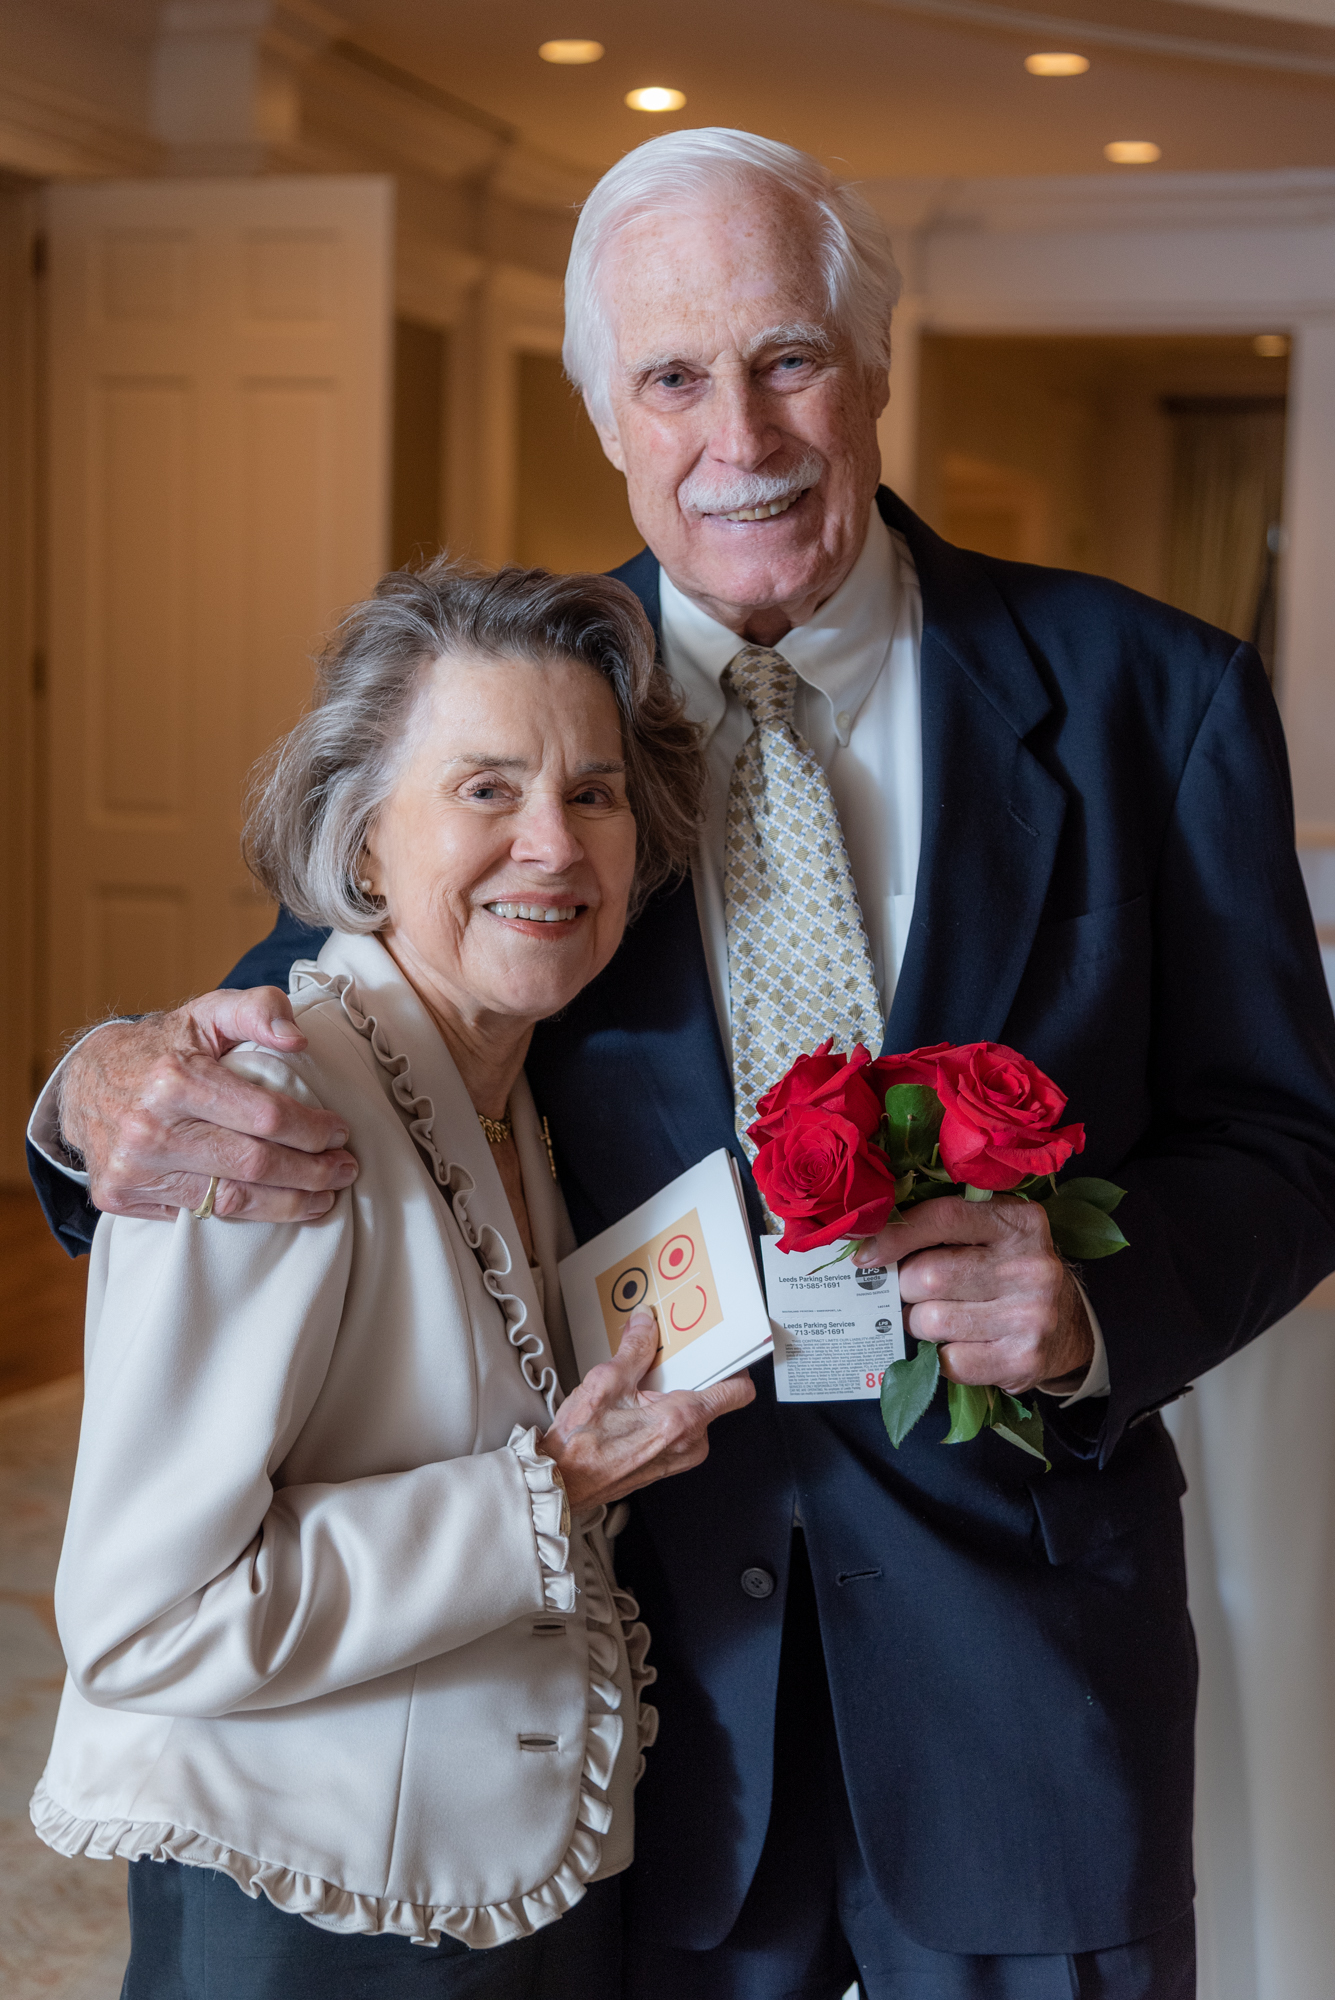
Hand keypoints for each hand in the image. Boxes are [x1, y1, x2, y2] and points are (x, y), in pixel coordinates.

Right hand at [58, 990, 358, 1222]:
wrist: (85, 1080)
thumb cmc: (163, 1046)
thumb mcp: (208, 1012)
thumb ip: (258, 1010)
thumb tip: (297, 1038)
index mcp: (176, 1079)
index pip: (266, 1117)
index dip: (312, 1130)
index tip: (340, 1132)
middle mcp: (150, 1128)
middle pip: (254, 1165)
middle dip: (312, 1173)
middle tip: (344, 1170)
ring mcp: (133, 1168)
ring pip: (231, 1201)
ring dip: (288, 1204)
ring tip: (323, 1197)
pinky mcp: (120, 1196)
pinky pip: (199, 1214)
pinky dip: (245, 1213)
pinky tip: (275, 1205)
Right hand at [540, 1308, 754, 1511]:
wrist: (563, 1481)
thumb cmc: (581, 1444)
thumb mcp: (607, 1382)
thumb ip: (635, 1348)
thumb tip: (646, 1323)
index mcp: (683, 1420)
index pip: (738, 1391)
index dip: (735, 1365)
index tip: (724, 1349)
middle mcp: (691, 1442)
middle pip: (713, 1395)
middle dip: (691, 1375)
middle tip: (666, 1359)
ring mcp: (682, 1456)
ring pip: (696, 1412)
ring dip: (675, 1394)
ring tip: (644, 1386)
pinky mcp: (671, 1463)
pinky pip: (682, 1429)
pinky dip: (667, 1412)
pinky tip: (639, 1406)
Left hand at [854, 1195, 1092, 1395]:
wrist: (1070, 1329)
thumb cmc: (1011, 1273)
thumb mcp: (994, 1234)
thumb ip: (945, 1228)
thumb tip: (870, 1245)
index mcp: (1020, 1222)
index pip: (943, 1218)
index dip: (895, 1235)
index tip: (866, 1255)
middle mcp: (1030, 1266)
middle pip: (928, 1276)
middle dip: (906, 1288)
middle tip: (914, 1294)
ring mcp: (1030, 1315)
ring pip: (931, 1320)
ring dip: (919, 1324)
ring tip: (937, 1318)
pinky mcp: (1023, 1359)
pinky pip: (949, 1360)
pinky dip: (941, 1356)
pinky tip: (959, 1344)